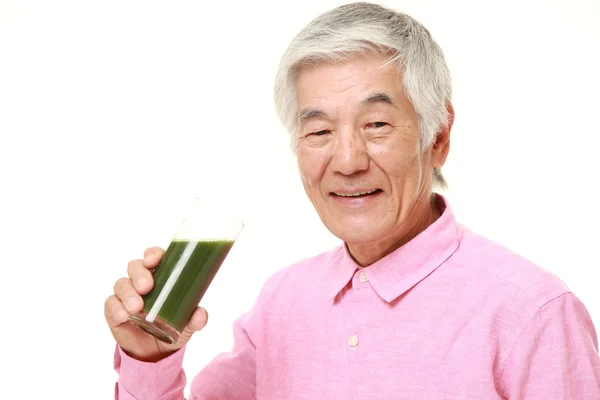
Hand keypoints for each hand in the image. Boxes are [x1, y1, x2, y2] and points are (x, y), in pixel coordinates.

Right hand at [104, 246, 208, 361]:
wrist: (153, 353)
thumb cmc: (171, 328)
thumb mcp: (187, 326)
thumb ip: (196, 320)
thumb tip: (200, 314)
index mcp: (160, 277)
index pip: (153, 257)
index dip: (152, 254)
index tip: (154, 260)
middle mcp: (140, 282)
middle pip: (134, 266)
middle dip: (139, 273)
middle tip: (147, 287)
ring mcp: (126, 295)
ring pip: (121, 284)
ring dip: (128, 293)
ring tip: (136, 307)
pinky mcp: (114, 310)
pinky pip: (110, 303)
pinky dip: (116, 308)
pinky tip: (123, 316)